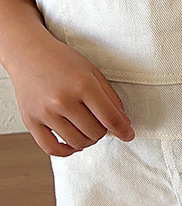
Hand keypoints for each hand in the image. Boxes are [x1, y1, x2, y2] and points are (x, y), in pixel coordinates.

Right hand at [7, 33, 134, 156]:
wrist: (28, 54)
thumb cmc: (63, 61)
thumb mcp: (93, 73)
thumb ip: (111, 98)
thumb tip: (124, 123)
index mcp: (83, 85)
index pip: (110, 118)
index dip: (123, 130)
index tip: (129, 135)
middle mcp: (63, 100)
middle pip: (95, 132)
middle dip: (104, 131)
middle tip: (101, 122)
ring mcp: (45, 112)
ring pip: (77, 142)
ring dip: (88, 140)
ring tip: (88, 129)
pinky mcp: (30, 121)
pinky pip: (51, 148)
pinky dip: (67, 151)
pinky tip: (73, 143)